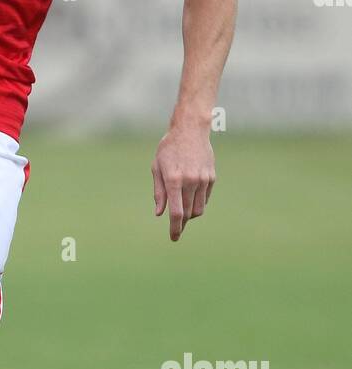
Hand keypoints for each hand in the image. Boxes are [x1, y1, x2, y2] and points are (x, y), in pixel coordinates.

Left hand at [151, 125, 214, 241]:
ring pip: (199, 209)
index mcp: (174, 180)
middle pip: (189, 214)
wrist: (190, 130)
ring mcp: (203, 179)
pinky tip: (190, 198)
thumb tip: (160, 213)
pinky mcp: (211, 177)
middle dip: (182, 223)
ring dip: (190, 215)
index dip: (175, 228)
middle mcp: (190, 181)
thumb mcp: (157, 168)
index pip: (177, 213)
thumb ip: (159, 192)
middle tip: (176, 226)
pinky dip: (197, 203)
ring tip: (183, 212)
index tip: (173, 238)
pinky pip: (204, 198)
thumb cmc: (169, 149)